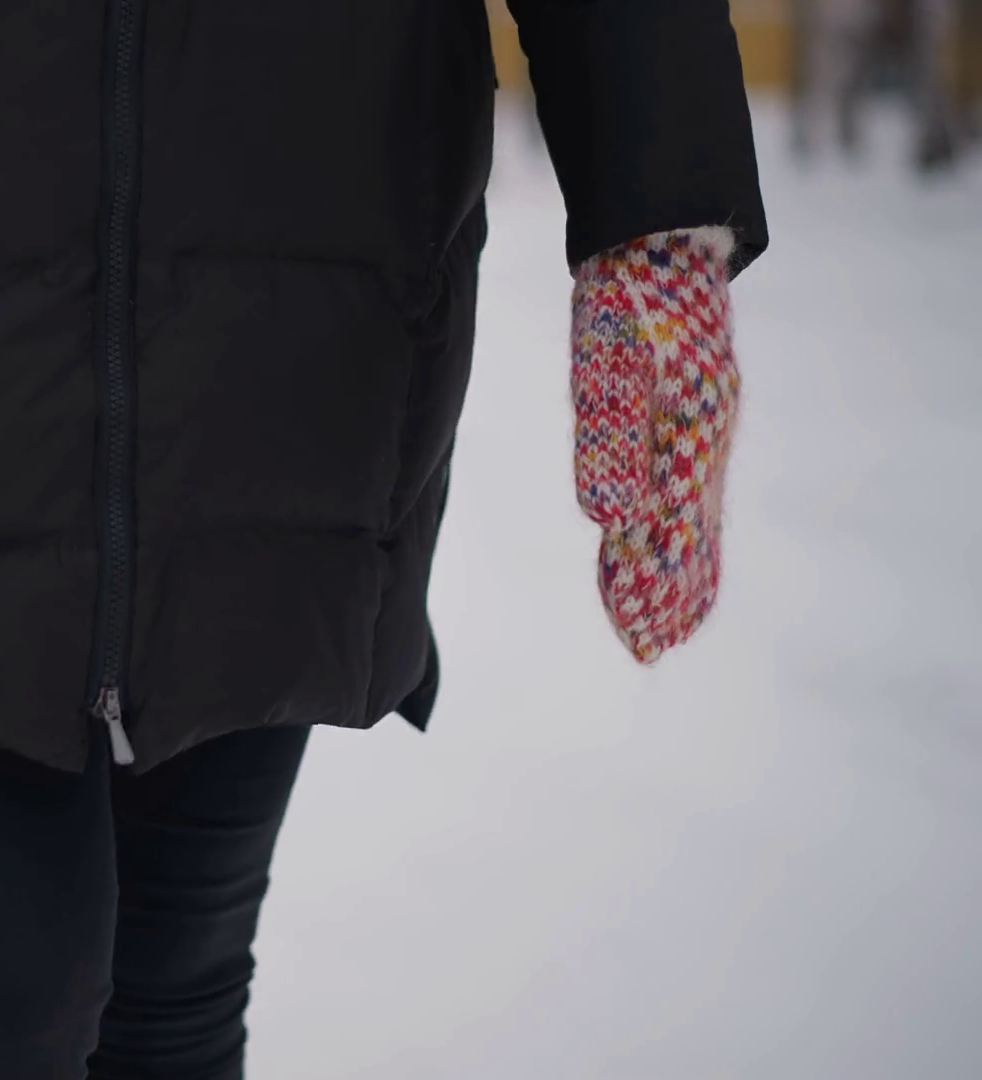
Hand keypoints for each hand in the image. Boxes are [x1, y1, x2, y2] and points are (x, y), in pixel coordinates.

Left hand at [571, 227, 739, 662]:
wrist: (658, 247)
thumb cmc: (625, 304)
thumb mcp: (606, 364)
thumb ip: (607, 443)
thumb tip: (609, 517)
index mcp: (685, 438)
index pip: (664, 532)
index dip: (646, 583)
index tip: (636, 637)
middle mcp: (704, 445)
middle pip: (686, 539)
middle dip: (664, 596)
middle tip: (644, 651)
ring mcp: (705, 435)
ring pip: (693, 524)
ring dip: (676, 578)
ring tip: (659, 632)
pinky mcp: (696, 424)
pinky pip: (695, 498)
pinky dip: (688, 541)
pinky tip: (675, 560)